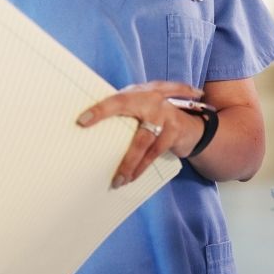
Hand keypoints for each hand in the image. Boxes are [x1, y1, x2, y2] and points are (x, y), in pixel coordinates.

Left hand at [77, 81, 203, 187]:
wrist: (191, 125)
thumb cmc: (156, 116)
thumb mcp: (141, 106)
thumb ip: (124, 111)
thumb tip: (90, 127)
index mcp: (139, 92)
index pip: (117, 99)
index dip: (100, 109)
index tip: (82, 121)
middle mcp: (152, 99)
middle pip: (130, 120)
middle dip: (111, 130)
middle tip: (98, 161)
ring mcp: (165, 113)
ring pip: (143, 141)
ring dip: (129, 163)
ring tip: (119, 180)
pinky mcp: (175, 129)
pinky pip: (155, 151)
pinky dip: (142, 166)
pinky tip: (134, 177)